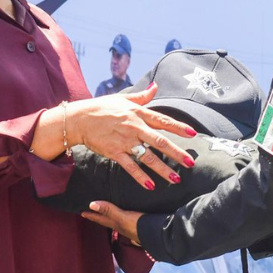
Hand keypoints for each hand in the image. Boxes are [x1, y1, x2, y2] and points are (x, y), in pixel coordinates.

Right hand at [67, 84, 196, 190]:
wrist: (79, 118)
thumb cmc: (102, 107)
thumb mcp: (123, 98)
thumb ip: (142, 96)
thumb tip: (156, 86)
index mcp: (138, 113)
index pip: (163, 120)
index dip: (179, 127)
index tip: (193, 134)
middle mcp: (134, 127)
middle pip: (160, 141)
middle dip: (177, 152)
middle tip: (191, 163)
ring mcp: (125, 141)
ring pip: (148, 157)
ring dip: (163, 169)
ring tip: (176, 179)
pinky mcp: (114, 152)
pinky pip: (130, 166)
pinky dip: (141, 177)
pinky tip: (151, 186)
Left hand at [82, 201, 142, 245]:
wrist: (162, 235)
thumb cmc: (140, 226)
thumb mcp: (123, 218)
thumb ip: (110, 211)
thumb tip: (91, 205)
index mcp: (117, 224)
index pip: (101, 219)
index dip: (92, 215)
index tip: (81, 212)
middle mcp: (123, 226)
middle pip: (109, 220)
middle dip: (101, 215)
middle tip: (92, 208)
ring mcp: (133, 225)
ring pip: (119, 218)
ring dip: (113, 213)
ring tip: (109, 207)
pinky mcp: (142, 221)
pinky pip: (130, 216)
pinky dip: (126, 212)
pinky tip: (130, 210)